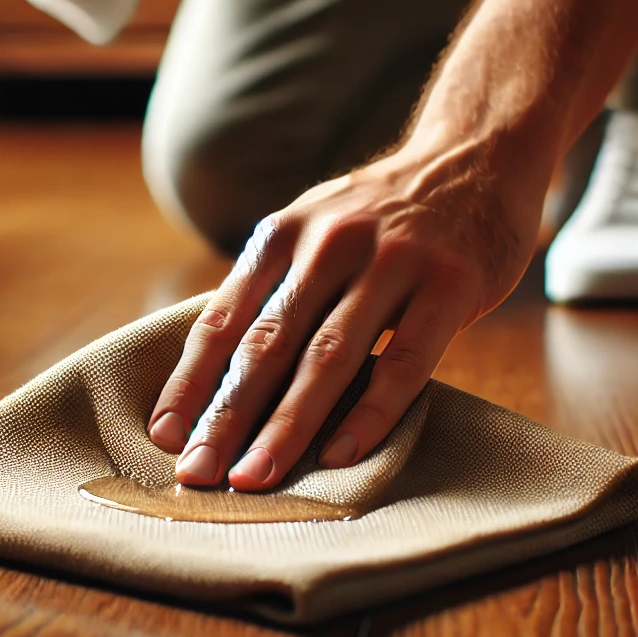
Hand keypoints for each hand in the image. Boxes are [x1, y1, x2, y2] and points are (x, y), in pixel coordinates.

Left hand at [147, 138, 543, 489]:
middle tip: (198, 472)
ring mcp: (390, 262)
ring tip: (255, 477)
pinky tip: (339, 456)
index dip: (190, 381)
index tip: (165, 434)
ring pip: (327, 358)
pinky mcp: (448, 284)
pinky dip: (370, 413)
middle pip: (265, 345)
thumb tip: (218, 371)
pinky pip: (405, 361)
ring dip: (286, 426)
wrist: (472, 159)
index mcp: (280, 236)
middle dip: (225, 416)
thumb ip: (271, 289)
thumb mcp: (309, 230)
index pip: (221, 320)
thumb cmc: (377, 216)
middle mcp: (327, 244)